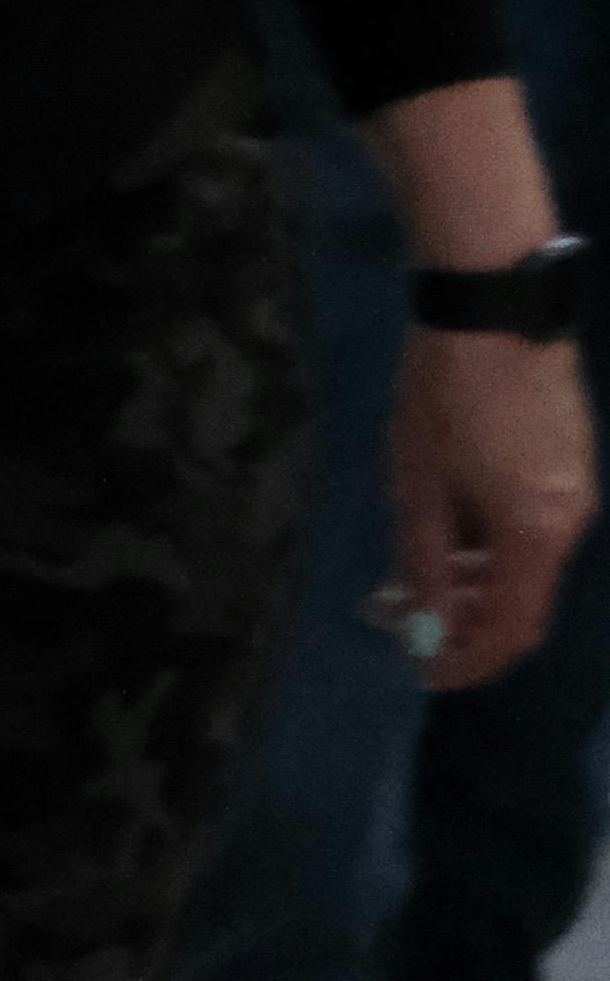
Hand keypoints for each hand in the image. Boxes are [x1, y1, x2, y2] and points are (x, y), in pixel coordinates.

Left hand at [386, 330, 598, 693]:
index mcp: (538, 532)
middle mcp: (572, 519)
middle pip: (524, 599)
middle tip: (404, 618)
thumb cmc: (446, 394)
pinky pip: (532, 529)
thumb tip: (424, 623)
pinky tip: (447, 536)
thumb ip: (425, 560)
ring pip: (527, 563)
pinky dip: (492, 548)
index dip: (472, 659)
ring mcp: (577, 489)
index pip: (513, 627)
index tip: (428, 673)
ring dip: (475, 581)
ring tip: (414, 578)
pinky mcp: (569, 463)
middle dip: (466, 620)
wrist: (494, 307)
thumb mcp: (419, 482)